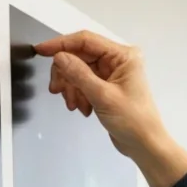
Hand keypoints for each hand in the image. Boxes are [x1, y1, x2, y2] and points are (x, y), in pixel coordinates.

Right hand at [34, 31, 172, 159]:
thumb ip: (79, 74)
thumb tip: (59, 57)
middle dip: (66, 74)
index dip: (61, 44)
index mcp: (123, 56)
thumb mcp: (102, 96)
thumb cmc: (133, 121)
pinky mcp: (106, 86)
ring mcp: (111, 73)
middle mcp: (117, 60)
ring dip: (72, 88)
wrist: (145, 145)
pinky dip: (78, 95)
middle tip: (58, 91)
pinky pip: (83, 83)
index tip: (41, 50)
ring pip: (78, 71)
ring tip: (74, 105)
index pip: (86, 40)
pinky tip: (83, 109)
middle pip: (79, 56)